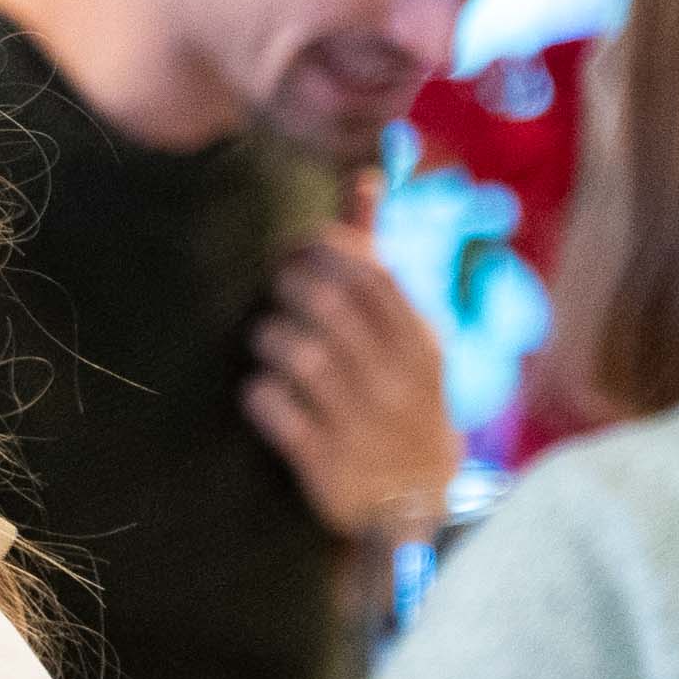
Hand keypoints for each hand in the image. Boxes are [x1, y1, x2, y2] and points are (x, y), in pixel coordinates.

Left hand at [247, 233, 456, 545]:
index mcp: (419, 341)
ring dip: (270, 338)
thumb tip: (364, 176)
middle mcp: (396, 379)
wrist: (413, 503)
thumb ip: (376, 255)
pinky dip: (258, 394)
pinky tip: (261, 392)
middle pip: (330, 305)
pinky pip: (275, 410)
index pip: (370, 272)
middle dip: (288, 287)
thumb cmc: (399, 394)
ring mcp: (363, 422)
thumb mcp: (405, 332)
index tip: (290, 251)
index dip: (319, 249)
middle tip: (275, 294)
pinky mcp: (326, 463)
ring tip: (269, 342)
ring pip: (300, 354)